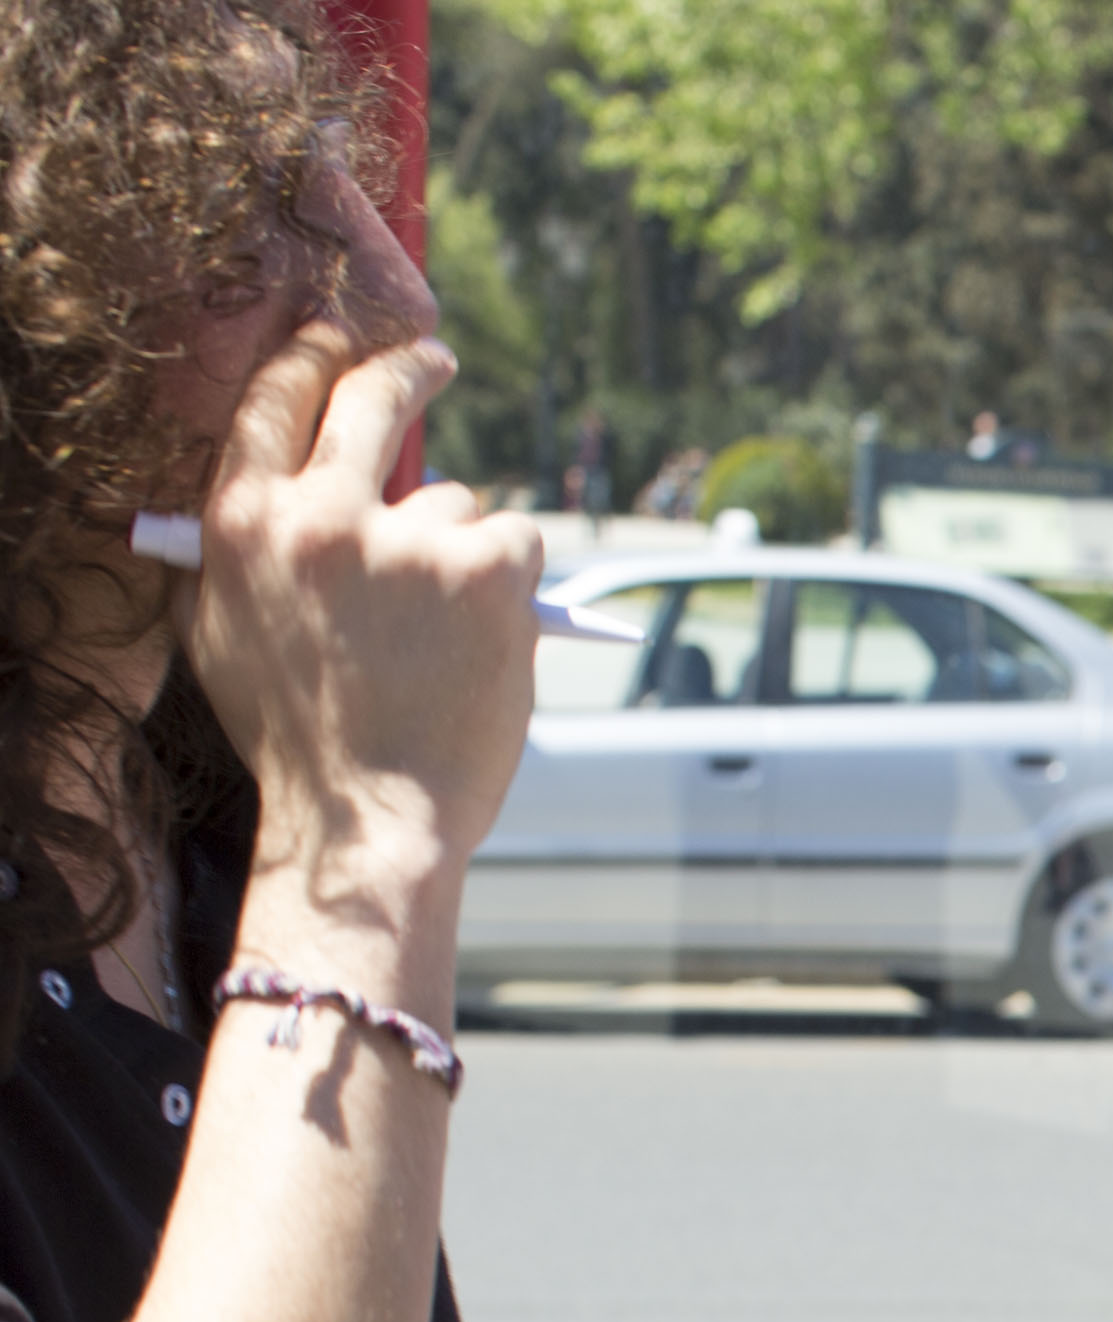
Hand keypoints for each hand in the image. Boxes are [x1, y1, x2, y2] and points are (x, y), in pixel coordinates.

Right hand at [181, 324, 538, 901]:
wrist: (369, 818)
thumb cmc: (301, 739)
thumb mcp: (224, 632)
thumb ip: (244, 551)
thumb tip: (276, 488)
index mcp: (243, 525)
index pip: (275, 398)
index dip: (315, 355)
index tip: (346, 339)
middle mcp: (320, 516)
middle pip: (369, 397)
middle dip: (405, 365)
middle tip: (431, 357)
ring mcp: (407, 539)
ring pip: (454, 502)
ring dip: (461, 549)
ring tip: (443, 635)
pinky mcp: (486, 569)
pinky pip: (514, 540)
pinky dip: (513, 583)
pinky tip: (487, 639)